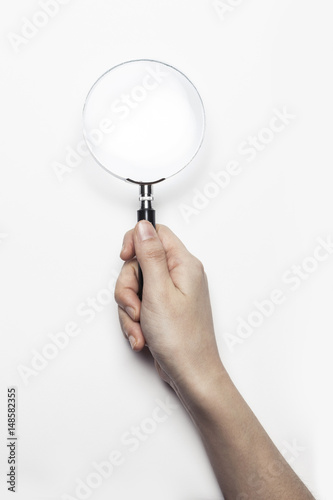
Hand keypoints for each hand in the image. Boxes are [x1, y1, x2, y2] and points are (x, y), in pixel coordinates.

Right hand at [114, 221, 223, 393]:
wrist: (191, 374)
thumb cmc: (182, 339)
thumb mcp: (159, 291)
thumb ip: (150, 255)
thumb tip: (143, 227)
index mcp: (183, 264)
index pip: (156, 234)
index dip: (135, 242)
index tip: (125, 258)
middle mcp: (179, 276)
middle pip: (139, 263)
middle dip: (128, 288)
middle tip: (136, 306)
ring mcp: (170, 293)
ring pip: (135, 287)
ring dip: (130, 309)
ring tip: (141, 326)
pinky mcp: (163, 309)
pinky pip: (139, 305)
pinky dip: (135, 321)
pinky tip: (143, 336)